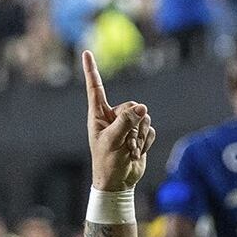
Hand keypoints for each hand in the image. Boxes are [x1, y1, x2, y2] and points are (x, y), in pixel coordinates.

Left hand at [82, 51, 155, 191]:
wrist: (119, 183)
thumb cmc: (108, 163)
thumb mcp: (114, 141)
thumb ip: (126, 123)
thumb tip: (142, 108)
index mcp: (98, 116)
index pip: (95, 88)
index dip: (92, 70)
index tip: (86, 53)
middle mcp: (112, 117)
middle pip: (132, 106)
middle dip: (133, 125)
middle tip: (126, 143)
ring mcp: (127, 125)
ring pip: (144, 117)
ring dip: (140, 136)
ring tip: (130, 149)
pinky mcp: (139, 134)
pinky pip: (150, 129)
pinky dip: (146, 141)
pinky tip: (137, 152)